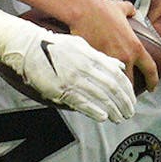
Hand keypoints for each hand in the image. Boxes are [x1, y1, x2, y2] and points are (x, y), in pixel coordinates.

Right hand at [0, 7, 135, 121]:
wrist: (28, 47)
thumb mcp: (80, 44)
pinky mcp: (61, 89)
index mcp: (91, 56)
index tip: (132, 99)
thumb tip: (118, 65)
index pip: (117, 74)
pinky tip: (103, 117)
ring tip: (119, 117)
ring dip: (113, 109)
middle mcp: (84, 67)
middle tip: (129, 112)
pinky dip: (94, 111)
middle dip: (124, 102)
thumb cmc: (53, 45)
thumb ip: (101, 56)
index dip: (127, 89)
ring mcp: (73, 79)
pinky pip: (82, 102)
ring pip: (100, 97)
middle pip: (112, 88)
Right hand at [69, 0, 158, 92]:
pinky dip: (99, 83)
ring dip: (114, 90)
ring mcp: (109, 61)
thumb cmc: (101, 9)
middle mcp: (125, 57)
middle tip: (127, 95)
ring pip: (115, 84)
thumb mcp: (122, 8)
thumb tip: (132, 11)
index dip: (152, 81)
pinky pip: (100, 78)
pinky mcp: (95, 63)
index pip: (150, 69)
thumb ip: (130, 11)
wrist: (84, 11)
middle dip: (129, 91)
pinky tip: (96, 85)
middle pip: (131, 82)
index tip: (152, 87)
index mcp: (135, 47)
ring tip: (112, 94)